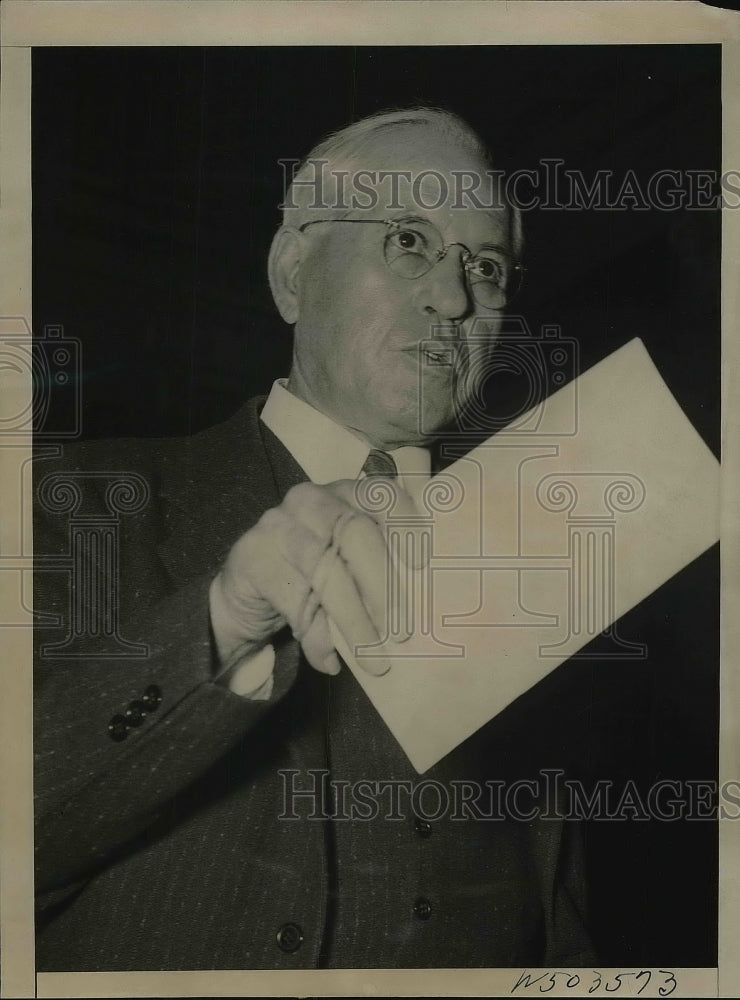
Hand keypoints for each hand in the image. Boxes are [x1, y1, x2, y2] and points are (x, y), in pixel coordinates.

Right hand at [210, 479, 418, 676]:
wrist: (247, 590)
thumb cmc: (312, 574)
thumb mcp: (347, 562)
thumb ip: (378, 569)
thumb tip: (418, 615)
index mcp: (344, 493)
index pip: (379, 494)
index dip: (403, 524)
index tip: (420, 564)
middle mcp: (311, 500)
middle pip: (354, 535)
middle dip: (382, 586)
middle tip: (402, 631)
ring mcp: (277, 525)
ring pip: (326, 571)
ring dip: (354, 620)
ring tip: (374, 659)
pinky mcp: (253, 558)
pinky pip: (293, 600)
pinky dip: (316, 637)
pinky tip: (330, 660)